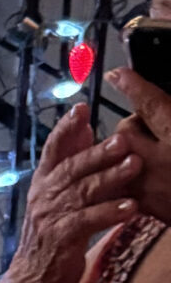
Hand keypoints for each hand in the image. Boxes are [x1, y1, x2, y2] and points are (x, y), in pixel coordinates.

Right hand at [1, 104, 138, 282]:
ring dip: (110, 177)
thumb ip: (71, 163)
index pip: (52, 149)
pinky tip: (131, 207)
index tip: (81, 108)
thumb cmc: (52, 232)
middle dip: (97, 152)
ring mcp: (51, 216)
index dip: (65, 128)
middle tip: (123, 139)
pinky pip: (88, 221)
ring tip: (134, 166)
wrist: (33, 276)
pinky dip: (110, 212)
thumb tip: (85, 129)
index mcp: (44, 181)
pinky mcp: (62, 238)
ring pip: (83, 192)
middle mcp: (44, 195)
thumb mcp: (56, 194)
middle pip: (72, 168)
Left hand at [106, 70, 170, 225]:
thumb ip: (168, 116)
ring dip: (123, 151)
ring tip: (138, 150)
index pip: (152, 103)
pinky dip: (126, 178)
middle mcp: (164, 160)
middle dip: (130, 123)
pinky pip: (125, 187)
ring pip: (118, 159)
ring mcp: (154, 187)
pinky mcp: (151, 209)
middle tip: (145, 123)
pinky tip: (138, 175)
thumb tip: (162, 109)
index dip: (133, 85)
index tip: (117, 73)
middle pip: (126, 130)